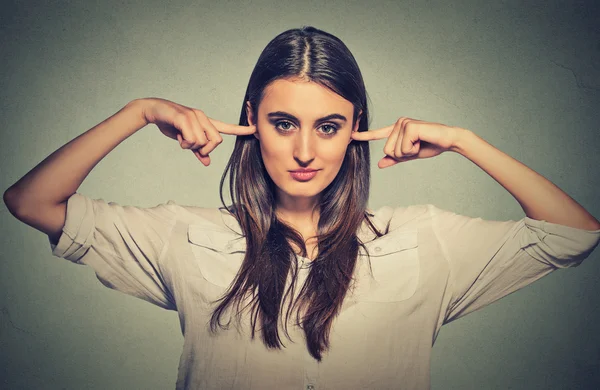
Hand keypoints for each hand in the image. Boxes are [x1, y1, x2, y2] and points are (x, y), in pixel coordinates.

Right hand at [140, 98, 255, 165]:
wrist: (154, 111)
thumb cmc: (171, 124)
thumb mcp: (185, 140)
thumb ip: (197, 151)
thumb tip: (207, 162)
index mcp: (205, 122)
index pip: (226, 127)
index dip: (240, 130)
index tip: (254, 129)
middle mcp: (202, 117)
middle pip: (216, 141)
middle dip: (206, 149)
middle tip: (193, 148)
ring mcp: (194, 116)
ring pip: (202, 142)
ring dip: (191, 146)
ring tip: (182, 139)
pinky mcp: (184, 118)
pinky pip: (191, 138)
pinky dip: (185, 143)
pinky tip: (178, 136)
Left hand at [351, 117, 462, 167]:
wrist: (448, 141)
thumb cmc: (430, 145)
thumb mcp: (409, 155)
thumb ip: (395, 159)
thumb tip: (380, 164)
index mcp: (396, 129)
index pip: (378, 134)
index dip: (364, 136)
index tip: (351, 136)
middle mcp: (398, 123)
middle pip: (388, 150)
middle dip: (402, 155)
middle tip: (416, 147)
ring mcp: (403, 123)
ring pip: (394, 151)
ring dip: (409, 153)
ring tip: (420, 144)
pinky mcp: (409, 126)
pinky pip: (403, 148)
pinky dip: (413, 150)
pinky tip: (422, 141)